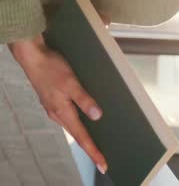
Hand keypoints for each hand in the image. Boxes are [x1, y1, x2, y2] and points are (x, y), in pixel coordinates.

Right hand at [7, 14, 110, 174]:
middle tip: (103, 158)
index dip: (93, 151)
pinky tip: (88, 118)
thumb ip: (84, 100)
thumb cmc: (52, 68)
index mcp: (62, 112)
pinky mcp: (55, 99)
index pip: (82, 137)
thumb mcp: (71, 83)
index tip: (103, 164)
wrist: (33, 55)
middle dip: (91, 147)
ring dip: (86, 134)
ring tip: (99, 142)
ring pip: (73, 125)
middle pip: (78, 134)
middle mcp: (57, 113)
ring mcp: (55, 107)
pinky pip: (70, 115)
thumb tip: (97, 116)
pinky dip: (80, 121)